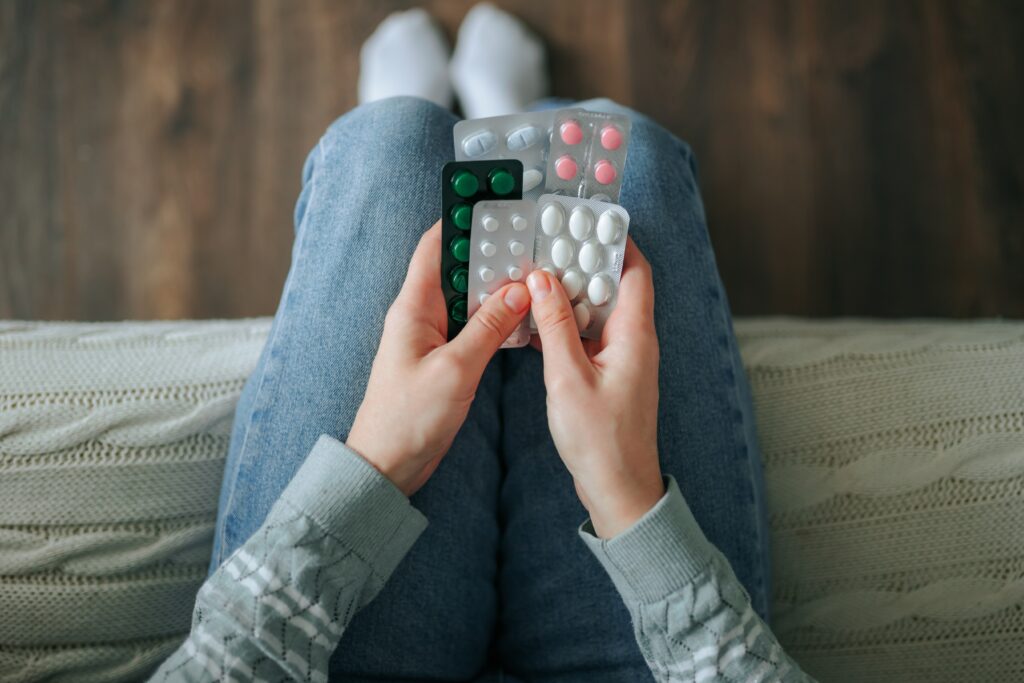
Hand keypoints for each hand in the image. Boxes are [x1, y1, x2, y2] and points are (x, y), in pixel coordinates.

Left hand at [347, 221, 530, 495]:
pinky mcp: (444, 357)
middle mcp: (421, 315)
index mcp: (413, 307)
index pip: (435, 246)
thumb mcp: (455, 369)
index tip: (496, 203)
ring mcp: (433, 336)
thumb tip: (519, 288)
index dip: (462, 220)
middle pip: (458, 268)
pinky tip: (522, 314)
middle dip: (491, 251)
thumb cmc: (409, 418)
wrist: (387, 465)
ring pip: (469, 297)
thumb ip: (488, 327)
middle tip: (531, 238)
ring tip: (536, 270)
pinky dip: (496, 316)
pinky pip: (472, 324)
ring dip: (497, 285)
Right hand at [527, 238, 663, 537]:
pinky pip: (590, 335)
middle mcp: (634, 341)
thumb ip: (555, 326)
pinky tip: (538, 321)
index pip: (634, 271)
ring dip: (571, 294)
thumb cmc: (600, 441)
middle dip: (584, 262)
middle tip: (549, 243)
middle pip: (614, 286)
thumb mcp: (567, 378)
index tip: (586, 219)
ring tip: (537, 275)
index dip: (615, 240)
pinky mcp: (609, 375)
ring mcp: (623, 359)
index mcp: (635, 336)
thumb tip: (543, 279)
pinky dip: (567, 324)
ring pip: (599, 311)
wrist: (618, 491)